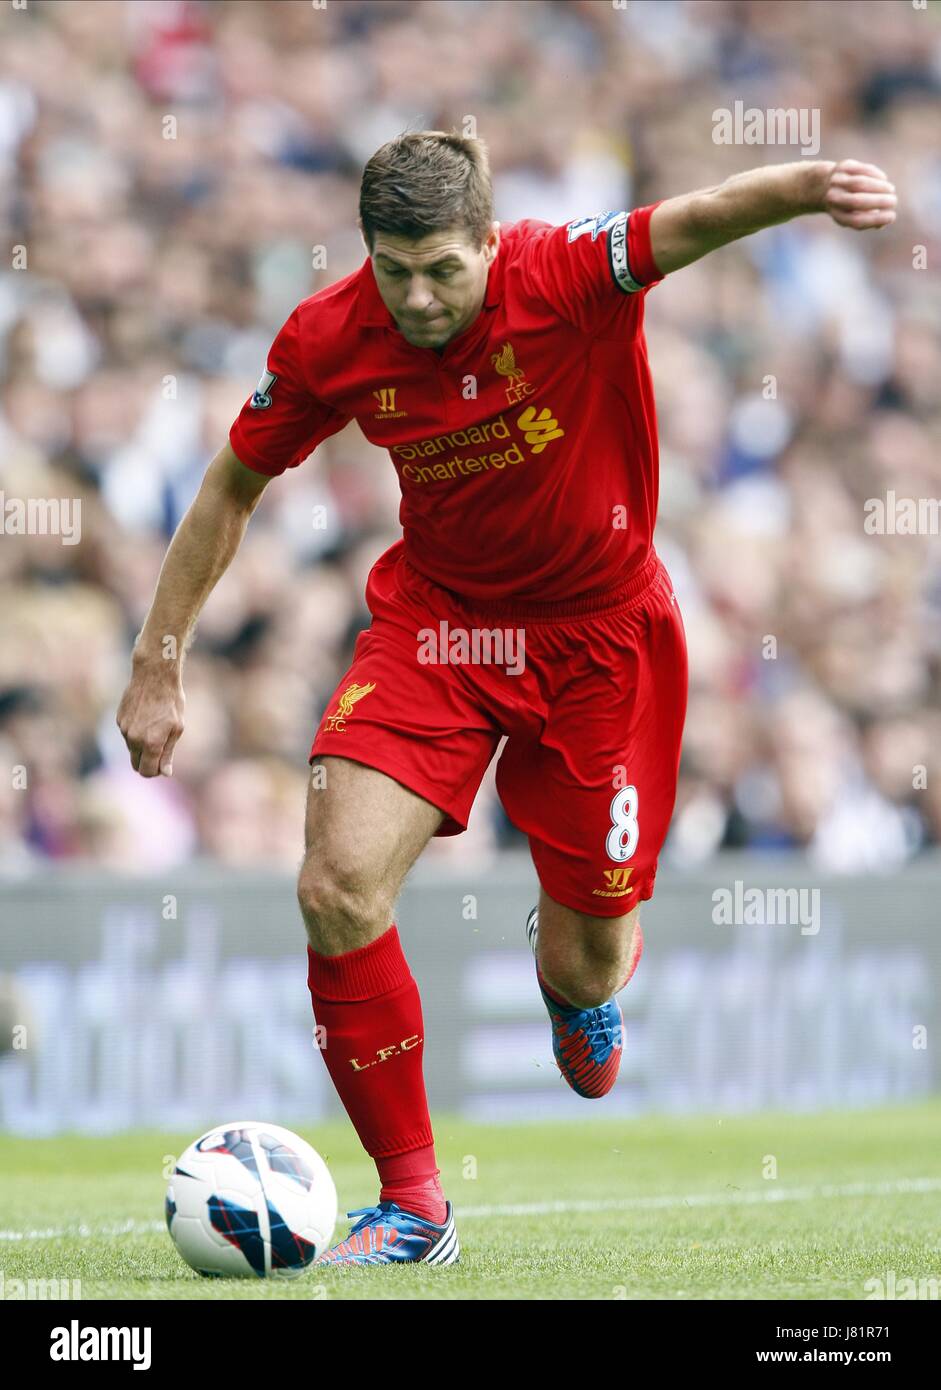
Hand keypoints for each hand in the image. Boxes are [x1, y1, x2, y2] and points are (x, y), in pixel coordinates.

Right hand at [116, 659, 185, 777]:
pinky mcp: (119, 720)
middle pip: (136, 765)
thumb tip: (166, 773)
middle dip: (147, 763)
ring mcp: (124, 729)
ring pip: (131, 749)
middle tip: (160, 751)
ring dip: (142, 746)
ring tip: (155, 727)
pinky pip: (127, 735)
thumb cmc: (170, 701)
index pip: (147, 772)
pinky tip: (146, 717)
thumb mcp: (177, 728)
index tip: (162, 766)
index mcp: (151, 743)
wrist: (154, 676)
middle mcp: (134, 739)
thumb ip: (168, 753)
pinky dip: (135, 733)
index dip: (156, 772)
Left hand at [823, 159, 895, 229]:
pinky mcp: (843, 166)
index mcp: (837, 214)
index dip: (876, 219)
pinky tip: (883, 180)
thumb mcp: (855, 215)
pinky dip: (876, 175)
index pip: (856, 220)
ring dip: (879, 187)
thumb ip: (869, 221)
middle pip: (857, 201)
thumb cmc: (848, 205)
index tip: (891, 216)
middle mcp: (833, 198)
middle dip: (879, 201)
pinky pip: (862, 170)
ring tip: (891, 190)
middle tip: (894, 202)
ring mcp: (836, 181)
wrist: (826, 184)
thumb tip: (882, 223)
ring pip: (860, 184)